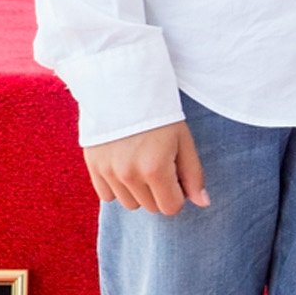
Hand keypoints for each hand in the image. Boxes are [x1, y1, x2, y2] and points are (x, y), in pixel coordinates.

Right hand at [83, 122, 210, 213]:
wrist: (122, 86)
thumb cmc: (159, 113)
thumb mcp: (183, 141)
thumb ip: (193, 174)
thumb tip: (202, 203)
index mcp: (155, 169)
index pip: (170, 207)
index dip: (177, 194)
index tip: (176, 176)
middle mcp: (129, 175)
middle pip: (151, 207)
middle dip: (159, 192)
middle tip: (159, 165)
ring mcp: (108, 172)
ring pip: (129, 204)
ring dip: (138, 191)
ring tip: (140, 163)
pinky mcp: (93, 166)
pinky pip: (107, 196)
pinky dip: (117, 187)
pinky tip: (123, 165)